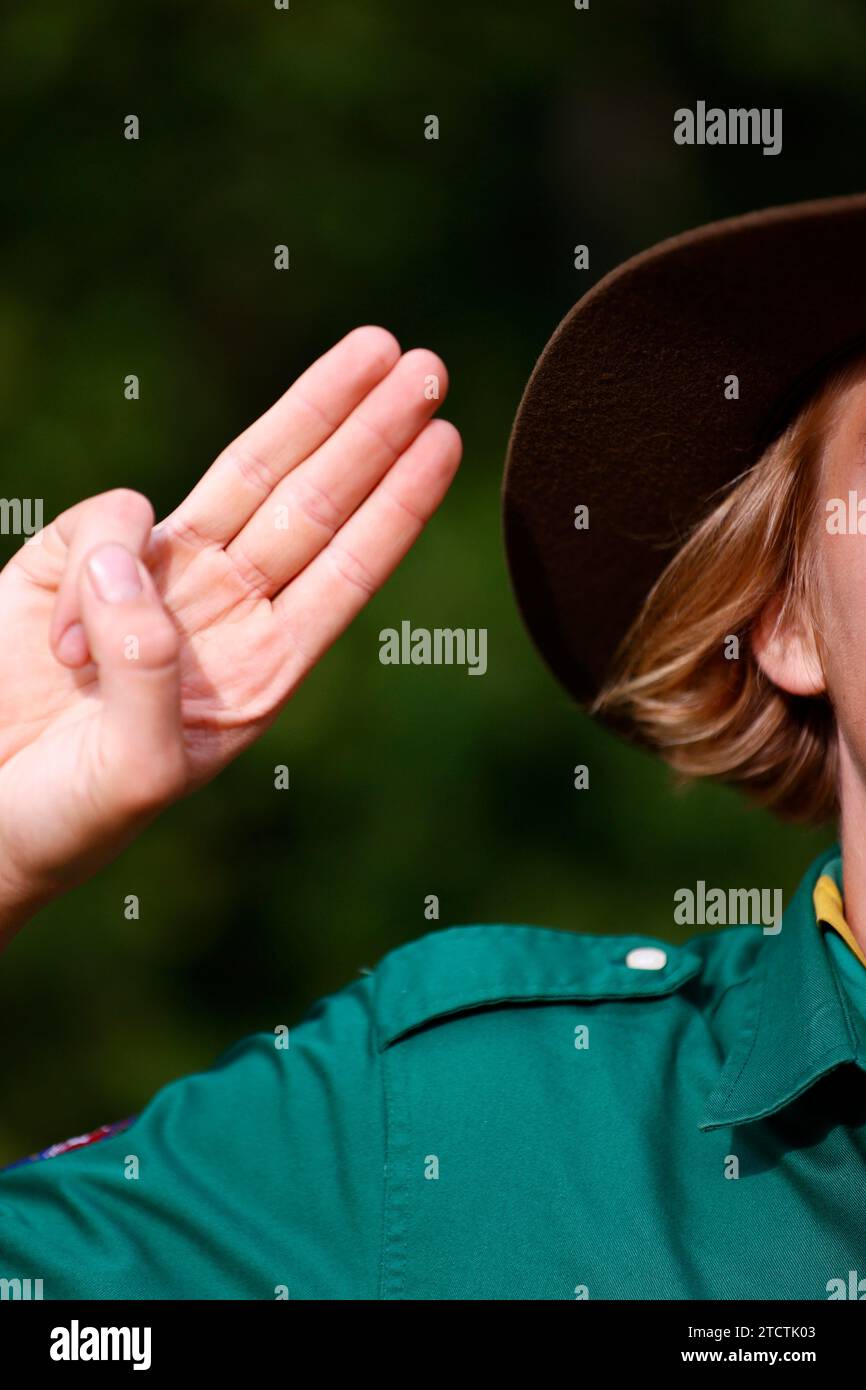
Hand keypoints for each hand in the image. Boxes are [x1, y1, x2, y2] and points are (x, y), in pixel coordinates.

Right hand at [0, 327, 460, 938]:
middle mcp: (222, 615)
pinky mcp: (75, 561)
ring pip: (244, 476)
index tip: (444, 440)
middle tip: (428, 367)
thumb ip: (149, 674)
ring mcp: (151, 581)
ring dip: (313, 411)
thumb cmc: (63, 819)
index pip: (344, 571)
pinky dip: (99, 555)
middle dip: (371, 433)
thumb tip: (136, 558)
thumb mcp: (132, 773)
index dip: (396, 506)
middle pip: (313, 503)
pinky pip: (110, 517)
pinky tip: (64, 643)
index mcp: (259, 670)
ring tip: (377, 349)